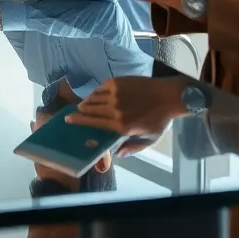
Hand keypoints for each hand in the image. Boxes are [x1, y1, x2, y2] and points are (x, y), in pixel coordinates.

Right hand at [64, 76, 189, 136]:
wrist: (169, 96)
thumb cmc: (159, 119)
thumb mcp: (149, 139)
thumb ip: (133, 148)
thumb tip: (117, 155)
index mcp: (120, 126)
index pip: (92, 123)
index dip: (78, 121)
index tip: (68, 119)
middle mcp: (114, 110)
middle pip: (89, 109)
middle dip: (80, 111)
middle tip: (76, 112)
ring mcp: (115, 95)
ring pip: (93, 97)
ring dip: (87, 101)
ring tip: (86, 104)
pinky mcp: (117, 82)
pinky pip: (100, 88)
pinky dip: (96, 92)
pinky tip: (97, 95)